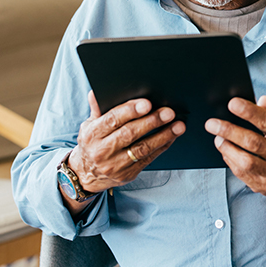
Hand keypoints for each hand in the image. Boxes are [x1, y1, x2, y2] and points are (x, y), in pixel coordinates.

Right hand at [68, 91, 184, 193]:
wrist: (87, 173)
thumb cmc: (93, 142)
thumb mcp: (89, 124)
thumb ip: (98, 108)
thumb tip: (96, 92)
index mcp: (92, 134)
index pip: (112, 120)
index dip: (130, 110)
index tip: (147, 103)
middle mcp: (102, 151)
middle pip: (130, 134)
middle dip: (151, 121)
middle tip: (168, 112)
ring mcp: (115, 165)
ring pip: (142, 148)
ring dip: (163, 135)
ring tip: (178, 125)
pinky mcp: (127, 174)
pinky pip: (148, 158)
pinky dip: (162, 146)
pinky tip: (172, 136)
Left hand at [204, 95, 265, 199]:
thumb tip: (262, 99)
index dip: (249, 112)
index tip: (232, 103)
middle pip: (253, 142)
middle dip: (230, 131)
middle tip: (212, 123)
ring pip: (246, 161)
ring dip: (227, 148)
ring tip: (217, 138)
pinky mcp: (262, 186)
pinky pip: (241, 173)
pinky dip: (230, 160)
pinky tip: (225, 150)